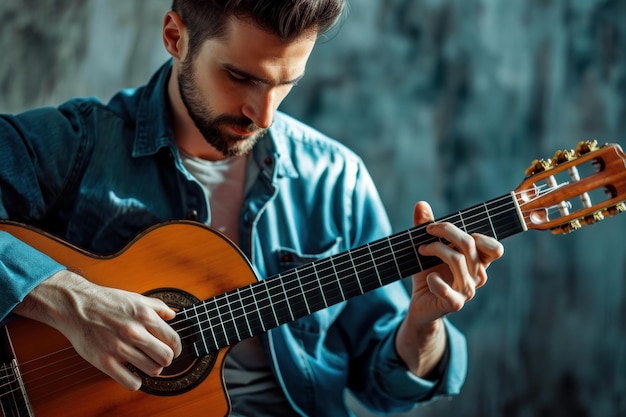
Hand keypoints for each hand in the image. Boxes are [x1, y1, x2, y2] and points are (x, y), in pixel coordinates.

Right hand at [14, 270, 181, 389]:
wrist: (75, 305)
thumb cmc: (105, 301)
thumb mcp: (136, 298)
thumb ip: (157, 307)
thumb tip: (172, 315)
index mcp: (144, 316)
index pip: (173, 340)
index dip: (176, 348)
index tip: (173, 350)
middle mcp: (134, 332)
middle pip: (165, 357)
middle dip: (166, 359)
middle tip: (160, 358)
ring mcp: (119, 348)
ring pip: (152, 370)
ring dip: (153, 369)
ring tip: (146, 364)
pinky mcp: (105, 361)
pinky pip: (131, 382)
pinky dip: (136, 381)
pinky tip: (132, 373)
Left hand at [395, 201, 503, 375]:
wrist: (420, 305)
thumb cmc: (428, 274)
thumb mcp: (427, 248)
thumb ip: (426, 227)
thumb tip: (421, 204)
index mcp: (477, 262)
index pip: (495, 248)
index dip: (479, 236)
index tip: (450, 231)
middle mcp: (477, 276)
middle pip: (470, 244)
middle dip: (447, 230)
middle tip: (427, 230)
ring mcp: (468, 291)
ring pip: (458, 260)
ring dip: (435, 250)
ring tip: (420, 250)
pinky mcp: (454, 303)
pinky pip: (447, 289)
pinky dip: (435, 280)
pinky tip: (429, 277)